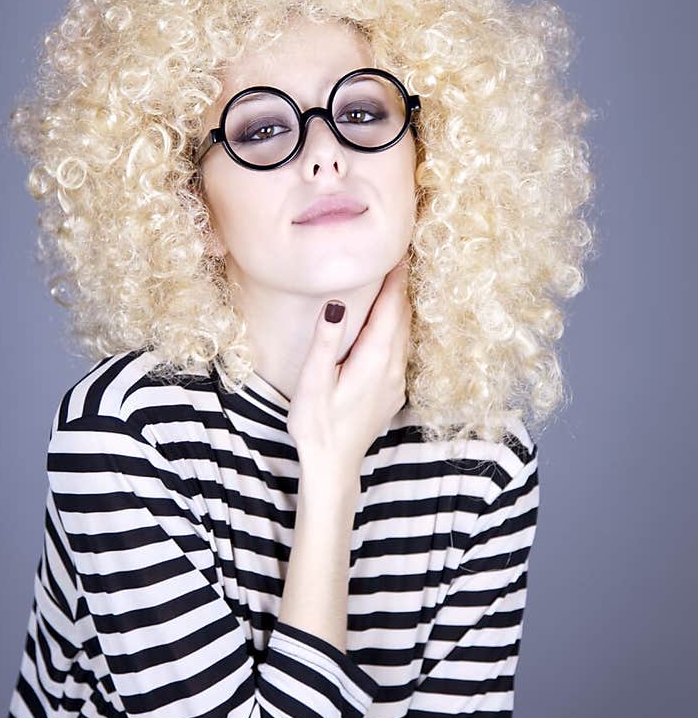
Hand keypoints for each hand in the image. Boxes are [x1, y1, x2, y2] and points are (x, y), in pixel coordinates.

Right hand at [287, 259, 411, 477]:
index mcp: (375, 359)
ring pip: (404, 334)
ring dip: (400, 307)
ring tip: (395, 281)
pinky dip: (397, 328)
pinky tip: (387, 324)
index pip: (391, 307)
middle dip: (400, 286)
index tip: (399, 251)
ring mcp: (395, 381)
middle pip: (402, 317)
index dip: (395, 278)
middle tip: (398, 256)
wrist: (333, 466)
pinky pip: (400, 350)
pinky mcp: (392, 392)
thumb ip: (326, 341)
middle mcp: (392, 367)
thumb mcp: (313, 382)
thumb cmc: (317, 425)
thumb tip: (337, 302)